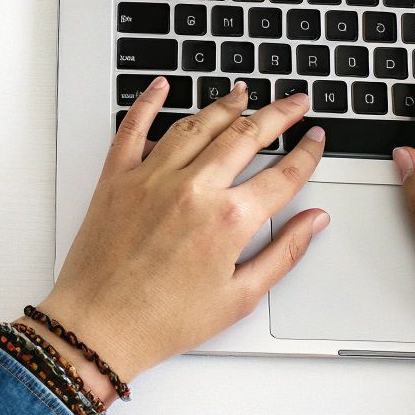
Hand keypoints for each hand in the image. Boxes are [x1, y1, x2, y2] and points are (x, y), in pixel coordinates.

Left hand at [32, 80, 328, 400]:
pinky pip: (134, 127)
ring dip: (226, 105)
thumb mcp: (239, 297)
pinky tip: (162, 87)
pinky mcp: (118, 177)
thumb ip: (284, 253)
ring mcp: (153, 177)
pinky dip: (148, 102)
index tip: (316, 139)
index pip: (282, 174)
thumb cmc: (163, 320)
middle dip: (278, 114)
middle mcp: (193, 188)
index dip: (306, 153)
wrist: (98, 327)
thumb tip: (314, 221)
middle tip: (294, 103)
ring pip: (197, 124)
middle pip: (246, 135)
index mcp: (229, 220)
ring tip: (243, 93)